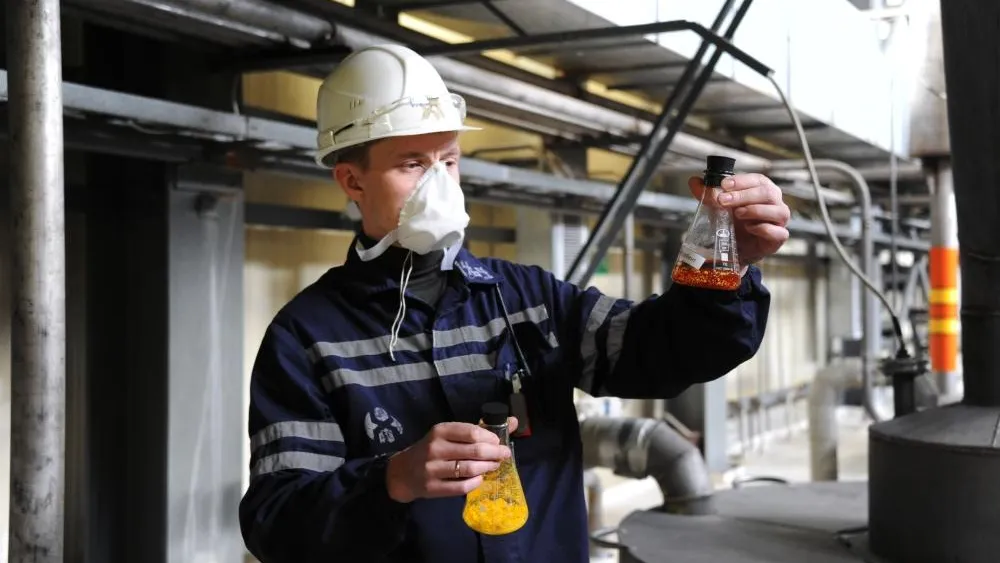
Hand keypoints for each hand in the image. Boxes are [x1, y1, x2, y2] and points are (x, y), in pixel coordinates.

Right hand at [385, 417, 518, 502]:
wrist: (404, 472)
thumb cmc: (433, 449)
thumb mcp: (450, 434)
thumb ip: (479, 429)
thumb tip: (513, 421)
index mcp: (440, 431)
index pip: (471, 432)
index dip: (490, 437)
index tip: (499, 441)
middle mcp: (435, 448)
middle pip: (474, 451)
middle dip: (494, 453)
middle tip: (504, 455)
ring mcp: (432, 469)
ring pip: (469, 469)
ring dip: (487, 468)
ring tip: (494, 466)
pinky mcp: (432, 488)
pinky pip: (460, 487)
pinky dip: (475, 483)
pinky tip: (481, 479)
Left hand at [688, 173, 790, 265]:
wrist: (736, 249)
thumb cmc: (732, 223)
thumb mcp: (718, 207)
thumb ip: (707, 194)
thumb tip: (694, 181)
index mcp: (762, 190)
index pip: (758, 180)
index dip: (742, 181)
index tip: (724, 184)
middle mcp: (775, 203)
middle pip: (767, 193)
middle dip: (743, 195)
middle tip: (723, 200)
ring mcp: (780, 221)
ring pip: (778, 211)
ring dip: (755, 210)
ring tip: (737, 214)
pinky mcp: (779, 238)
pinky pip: (778, 232)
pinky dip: (763, 229)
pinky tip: (749, 228)